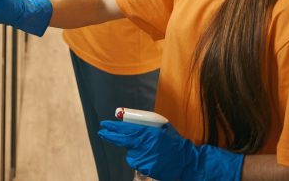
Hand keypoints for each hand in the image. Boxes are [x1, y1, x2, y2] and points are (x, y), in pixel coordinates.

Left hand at [97, 121, 242, 180]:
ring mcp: (143, 158)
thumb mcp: (162, 127)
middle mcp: (144, 146)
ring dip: (132, 149)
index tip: (104, 124)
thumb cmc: (174, 142)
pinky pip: (136, 161)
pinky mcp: (145, 168)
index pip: (125, 129)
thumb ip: (147, 125)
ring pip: (130, 152)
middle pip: (121, 140)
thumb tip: (131, 120)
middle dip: (110, 135)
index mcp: (148, 133)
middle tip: (102, 132)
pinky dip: (139, 158)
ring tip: (146, 148)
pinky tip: (150, 157)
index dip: (113, 127)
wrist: (185, 162)